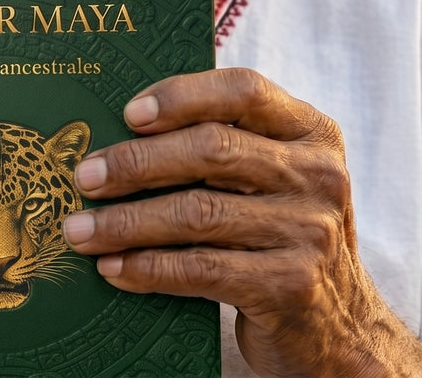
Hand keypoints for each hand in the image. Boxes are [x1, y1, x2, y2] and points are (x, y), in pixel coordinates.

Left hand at [61, 68, 421, 377]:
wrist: (340, 331)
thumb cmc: (281, 234)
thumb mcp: (274, 178)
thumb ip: (225, 146)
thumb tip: (121, 132)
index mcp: (312, 132)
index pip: (243, 90)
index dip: (182, 95)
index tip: (128, 113)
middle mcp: (318, 175)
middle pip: (210, 151)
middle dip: (136, 163)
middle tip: (85, 176)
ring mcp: (309, 232)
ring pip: (197, 213)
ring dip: (127, 222)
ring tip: (80, 229)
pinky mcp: (292, 287)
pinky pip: (202, 269)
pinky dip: (148, 268)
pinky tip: (114, 268)